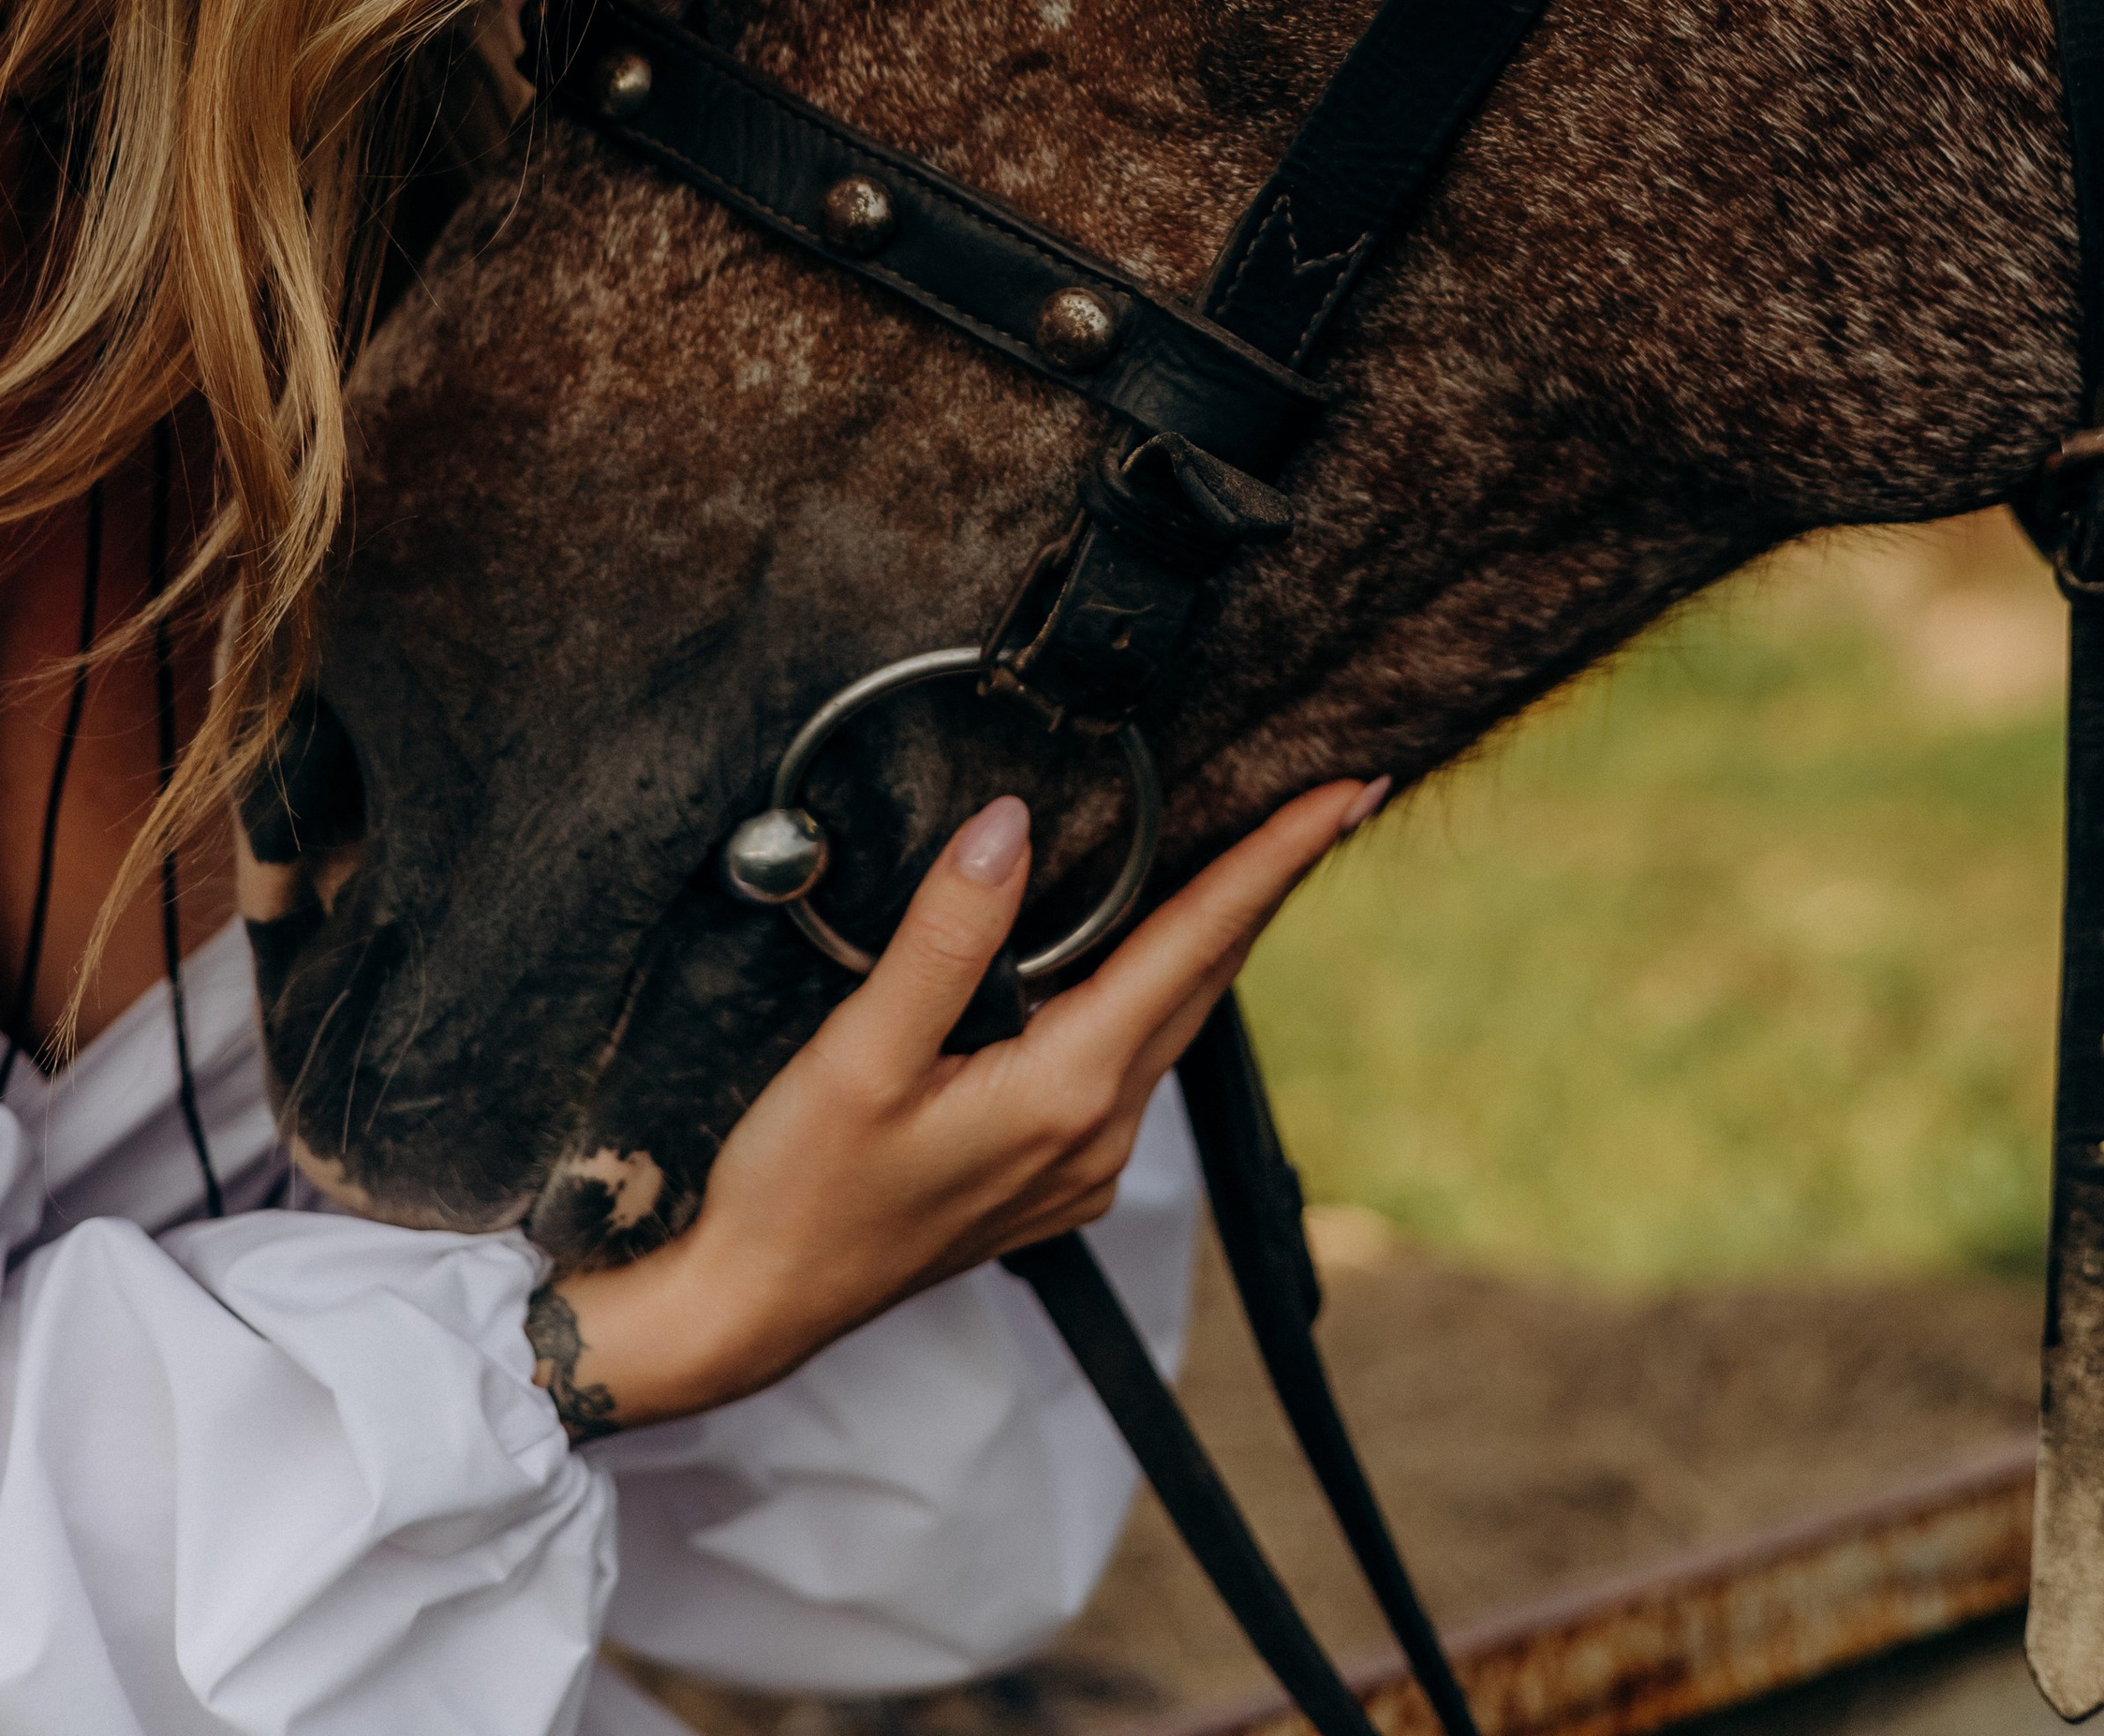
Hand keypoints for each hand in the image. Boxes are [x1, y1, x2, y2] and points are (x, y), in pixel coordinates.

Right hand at [527, 773, 1383, 1436]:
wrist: (755, 1310)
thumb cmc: (797, 1188)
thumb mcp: (861, 1052)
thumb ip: (946, 935)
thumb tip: (1012, 824)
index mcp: (1069, 1089)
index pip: (1198, 942)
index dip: (1275, 861)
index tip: (1349, 794)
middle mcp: (1098, 1131)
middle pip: (1208, 977)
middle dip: (1271, 883)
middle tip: (1335, 800)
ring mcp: (1081, 1162)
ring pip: (1176, 1017)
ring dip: (1219, 933)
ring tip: (1259, 856)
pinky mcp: (1050, 1174)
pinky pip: (1133, 1056)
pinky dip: (1161, 985)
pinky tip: (1147, 952)